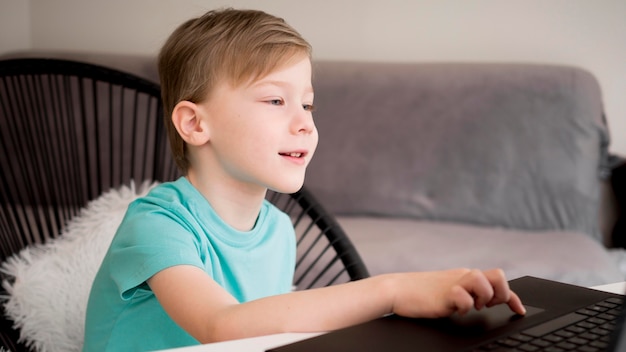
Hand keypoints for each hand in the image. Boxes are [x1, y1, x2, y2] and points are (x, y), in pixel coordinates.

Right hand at [389, 268, 525, 318]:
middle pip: (498, 275)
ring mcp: (454, 283)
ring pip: (483, 281)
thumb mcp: (449, 291)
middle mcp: (463, 276)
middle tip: (486, 305)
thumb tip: (483, 302)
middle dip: (500, 294)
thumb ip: (465, 292)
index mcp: (465, 275)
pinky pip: (463, 296)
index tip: (518, 309)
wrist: (397, 289)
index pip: (498, 280)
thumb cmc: (420, 293)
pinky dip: (464, 306)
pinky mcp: (444, 293)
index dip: (512, 296)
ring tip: (470, 306)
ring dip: (483, 297)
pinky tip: (455, 309)